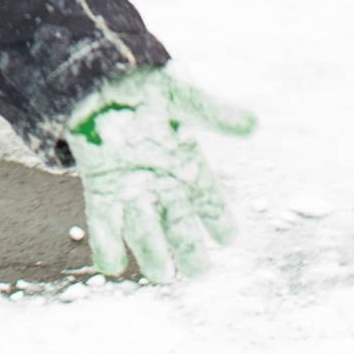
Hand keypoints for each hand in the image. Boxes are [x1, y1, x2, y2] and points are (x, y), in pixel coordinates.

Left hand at [67, 67, 256, 283]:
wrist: (101, 80)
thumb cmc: (147, 89)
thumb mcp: (182, 98)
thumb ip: (214, 113)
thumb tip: (253, 123)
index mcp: (190, 170)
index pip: (214, 208)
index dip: (222, 225)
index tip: (227, 237)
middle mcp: (164, 189)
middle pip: (184, 233)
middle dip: (191, 253)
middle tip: (197, 268)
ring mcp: (133, 193)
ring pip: (147, 237)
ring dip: (153, 256)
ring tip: (162, 273)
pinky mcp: (101, 191)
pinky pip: (106, 226)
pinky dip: (108, 247)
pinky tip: (111, 265)